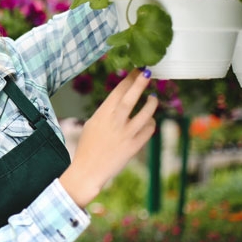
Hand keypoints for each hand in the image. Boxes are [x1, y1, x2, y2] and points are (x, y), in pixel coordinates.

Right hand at [59, 69, 157, 207]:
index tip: (135, 71)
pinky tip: (150, 121)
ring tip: (153, 98)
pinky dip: (151, 124)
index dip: (128, 80)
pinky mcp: (134, 146)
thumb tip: (120, 100)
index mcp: (102, 114)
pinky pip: (148, 131)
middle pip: (130, 98)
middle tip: (147, 72)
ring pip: (145, 114)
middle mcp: (114, 122)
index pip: (117, 92)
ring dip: (151, 104)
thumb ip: (106, 112)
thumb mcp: (92, 124)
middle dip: (140, 83)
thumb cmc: (88, 146)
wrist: (88, 170)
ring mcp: (125, 134)